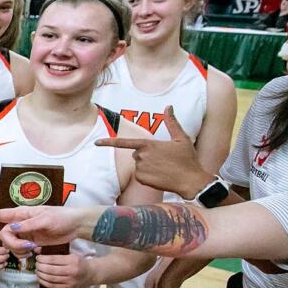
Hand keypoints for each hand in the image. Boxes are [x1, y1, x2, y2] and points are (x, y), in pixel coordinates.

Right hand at [0, 205, 90, 253]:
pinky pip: (20, 251)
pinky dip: (25, 254)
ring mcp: (25, 234)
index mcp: (21, 214)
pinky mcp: (31, 242)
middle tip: (28, 248)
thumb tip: (12, 228)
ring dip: (19, 251)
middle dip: (12, 244)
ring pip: (11, 245)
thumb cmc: (61, 217)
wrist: (75, 225)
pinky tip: (36, 252)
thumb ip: (28, 224)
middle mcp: (20, 223)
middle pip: (4, 235)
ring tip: (34, 250)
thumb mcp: (46, 219)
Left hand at [35, 252, 93, 287]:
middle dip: (40, 267)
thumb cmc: (79, 262)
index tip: (37, 258)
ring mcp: (70, 281)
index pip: (53, 260)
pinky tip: (40, 278)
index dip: (43, 259)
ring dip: (40, 275)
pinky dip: (44, 282)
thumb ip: (54, 253)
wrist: (92, 273)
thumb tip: (37, 250)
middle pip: (50, 270)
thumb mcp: (70, 254)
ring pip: (50, 279)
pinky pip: (53, 286)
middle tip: (36, 264)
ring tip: (37, 271)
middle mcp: (72, 271)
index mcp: (72, 260)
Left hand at [95, 106, 209, 197]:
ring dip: (147, 166)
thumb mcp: (181, 139)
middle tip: (164, 160)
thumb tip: (169, 106)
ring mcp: (140, 168)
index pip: (124, 143)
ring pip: (138, 165)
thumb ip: (172, 122)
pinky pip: (140, 176)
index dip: (109, 142)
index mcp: (148, 144)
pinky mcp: (141, 179)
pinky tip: (160, 177)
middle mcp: (141, 156)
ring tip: (164, 168)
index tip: (97, 143)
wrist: (191, 180)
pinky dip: (148, 177)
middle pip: (136, 154)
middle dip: (146, 156)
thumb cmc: (187, 159)